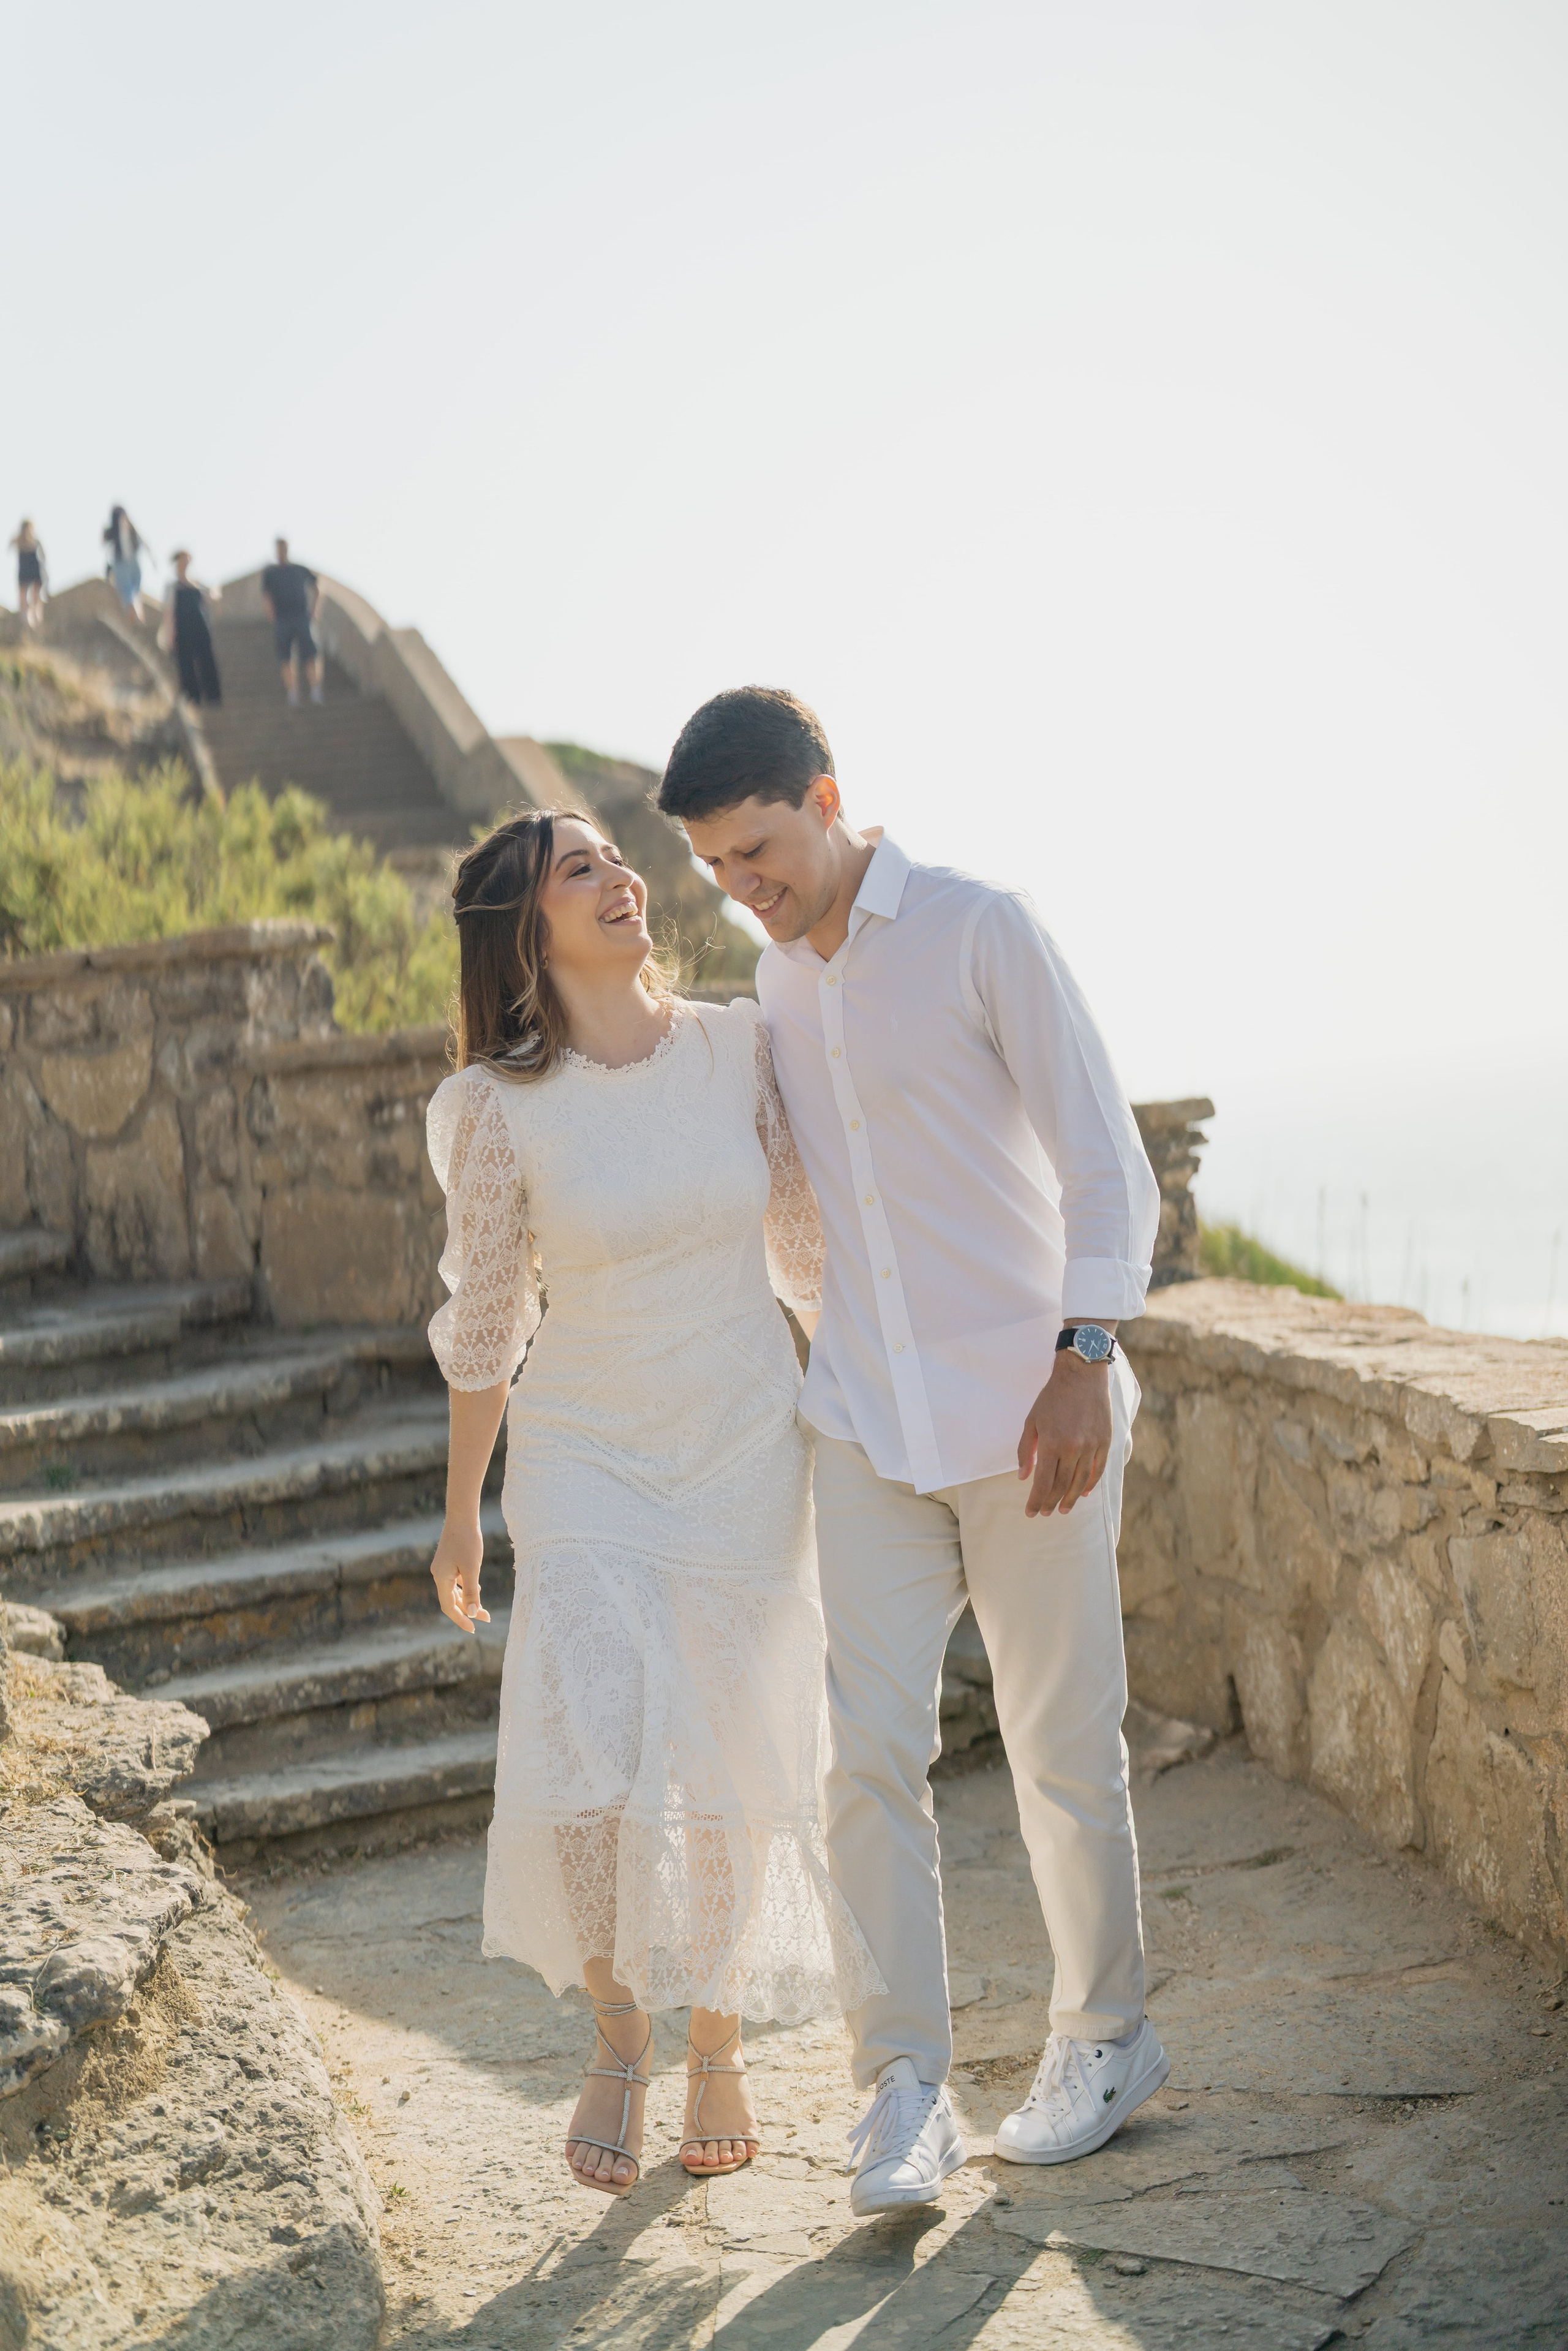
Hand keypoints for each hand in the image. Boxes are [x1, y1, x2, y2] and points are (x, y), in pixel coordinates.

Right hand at [430, 1517, 489, 1632]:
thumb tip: (471, 1613)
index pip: (449, 1607)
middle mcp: (438, 1575)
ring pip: (454, 1591)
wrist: (462, 1516)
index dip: (461, 1619)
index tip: (474, 1628)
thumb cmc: (467, 1541)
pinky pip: (455, 1582)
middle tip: (486, 1618)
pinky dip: (465, 1589)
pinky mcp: (448, 1561)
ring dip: (468, 1601)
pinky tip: (476, 1589)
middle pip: (452, 1600)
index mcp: (441, 1578)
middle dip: (468, 1611)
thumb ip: (471, 1592)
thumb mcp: (471, 1569)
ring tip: (483, 1608)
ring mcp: (442, 1568)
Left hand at [1017, 1354, 1112, 1518]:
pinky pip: (1098, 1469)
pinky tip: (1083, 1493)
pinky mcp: (1104, 1442)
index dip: (1036, 1499)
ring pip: (1080, 1482)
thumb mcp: (1032, 1421)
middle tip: (1045, 1512)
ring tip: (1063, 1509)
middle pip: (1061, 1485)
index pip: (1043, 1481)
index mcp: (1051, 1443)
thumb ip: (1025, 1450)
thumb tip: (1023, 1476)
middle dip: (1051, 1502)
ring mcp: (1091, 1446)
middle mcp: (1072, 1448)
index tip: (1031, 1512)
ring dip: (1070, 1498)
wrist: (1082, 1376)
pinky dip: (1090, 1484)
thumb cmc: (1053, 1397)